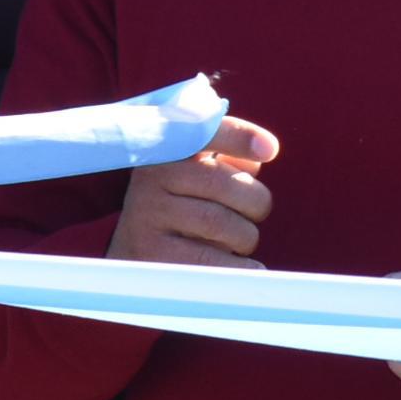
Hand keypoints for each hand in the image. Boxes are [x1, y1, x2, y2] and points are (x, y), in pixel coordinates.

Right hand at [109, 114, 278, 266]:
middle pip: (224, 184)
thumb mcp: (196, 178)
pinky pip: (216, 262)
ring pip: (223, 224)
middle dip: (255, 203)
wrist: (131, 255)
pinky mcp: (152, 255)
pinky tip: (239, 266)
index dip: (238, 137)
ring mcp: (147, 216)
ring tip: (236, 242)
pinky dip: (242, 266)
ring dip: (246, 237)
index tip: (269, 149)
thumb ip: (229, 161)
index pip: (204, 133)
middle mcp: (150, 178)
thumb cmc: (180, 212)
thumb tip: (263, 149)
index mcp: (165, 151)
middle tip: (254, 215)